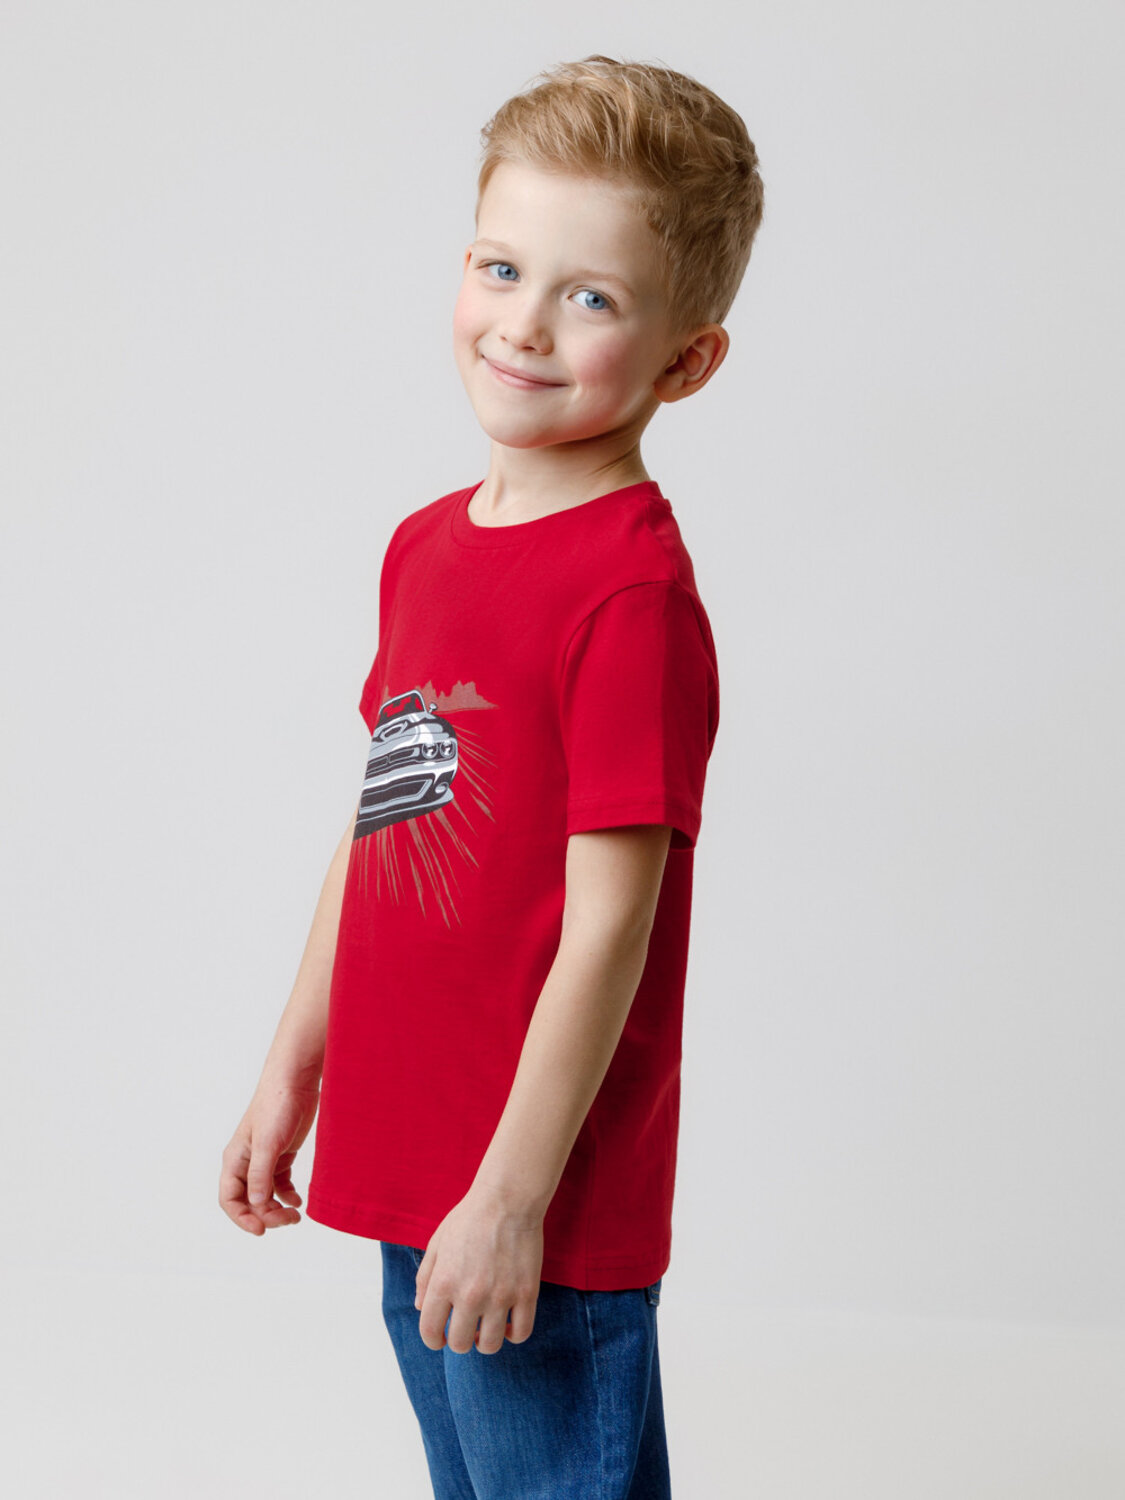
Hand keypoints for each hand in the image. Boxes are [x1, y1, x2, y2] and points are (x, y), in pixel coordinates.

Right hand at [218, 1079, 319, 1234]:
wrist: (295, 1081)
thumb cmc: (276, 1106)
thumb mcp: (268, 1143)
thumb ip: (260, 1174)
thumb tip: (256, 1204)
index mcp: (235, 1160)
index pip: (230, 1200)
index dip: (242, 1219)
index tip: (261, 1230)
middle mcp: (246, 1163)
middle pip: (250, 1202)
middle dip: (266, 1215)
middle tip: (289, 1220)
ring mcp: (264, 1160)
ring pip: (265, 1195)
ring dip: (277, 1209)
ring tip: (296, 1215)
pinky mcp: (281, 1155)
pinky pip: (280, 1184)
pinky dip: (288, 1196)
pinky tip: (298, 1201)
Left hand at [414, 1188, 544, 1353]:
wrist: (507, 1199)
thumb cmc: (469, 1218)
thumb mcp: (437, 1243)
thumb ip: (425, 1278)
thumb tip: (421, 1308)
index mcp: (443, 1283)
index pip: (430, 1332)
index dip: (432, 1341)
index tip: (440, 1339)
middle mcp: (469, 1295)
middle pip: (460, 1344)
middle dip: (460, 1340)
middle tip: (466, 1329)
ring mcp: (500, 1296)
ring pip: (490, 1345)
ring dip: (485, 1342)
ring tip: (486, 1330)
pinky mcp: (527, 1293)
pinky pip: (521, 1333)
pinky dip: (513, 1335)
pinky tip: (508, 1324)